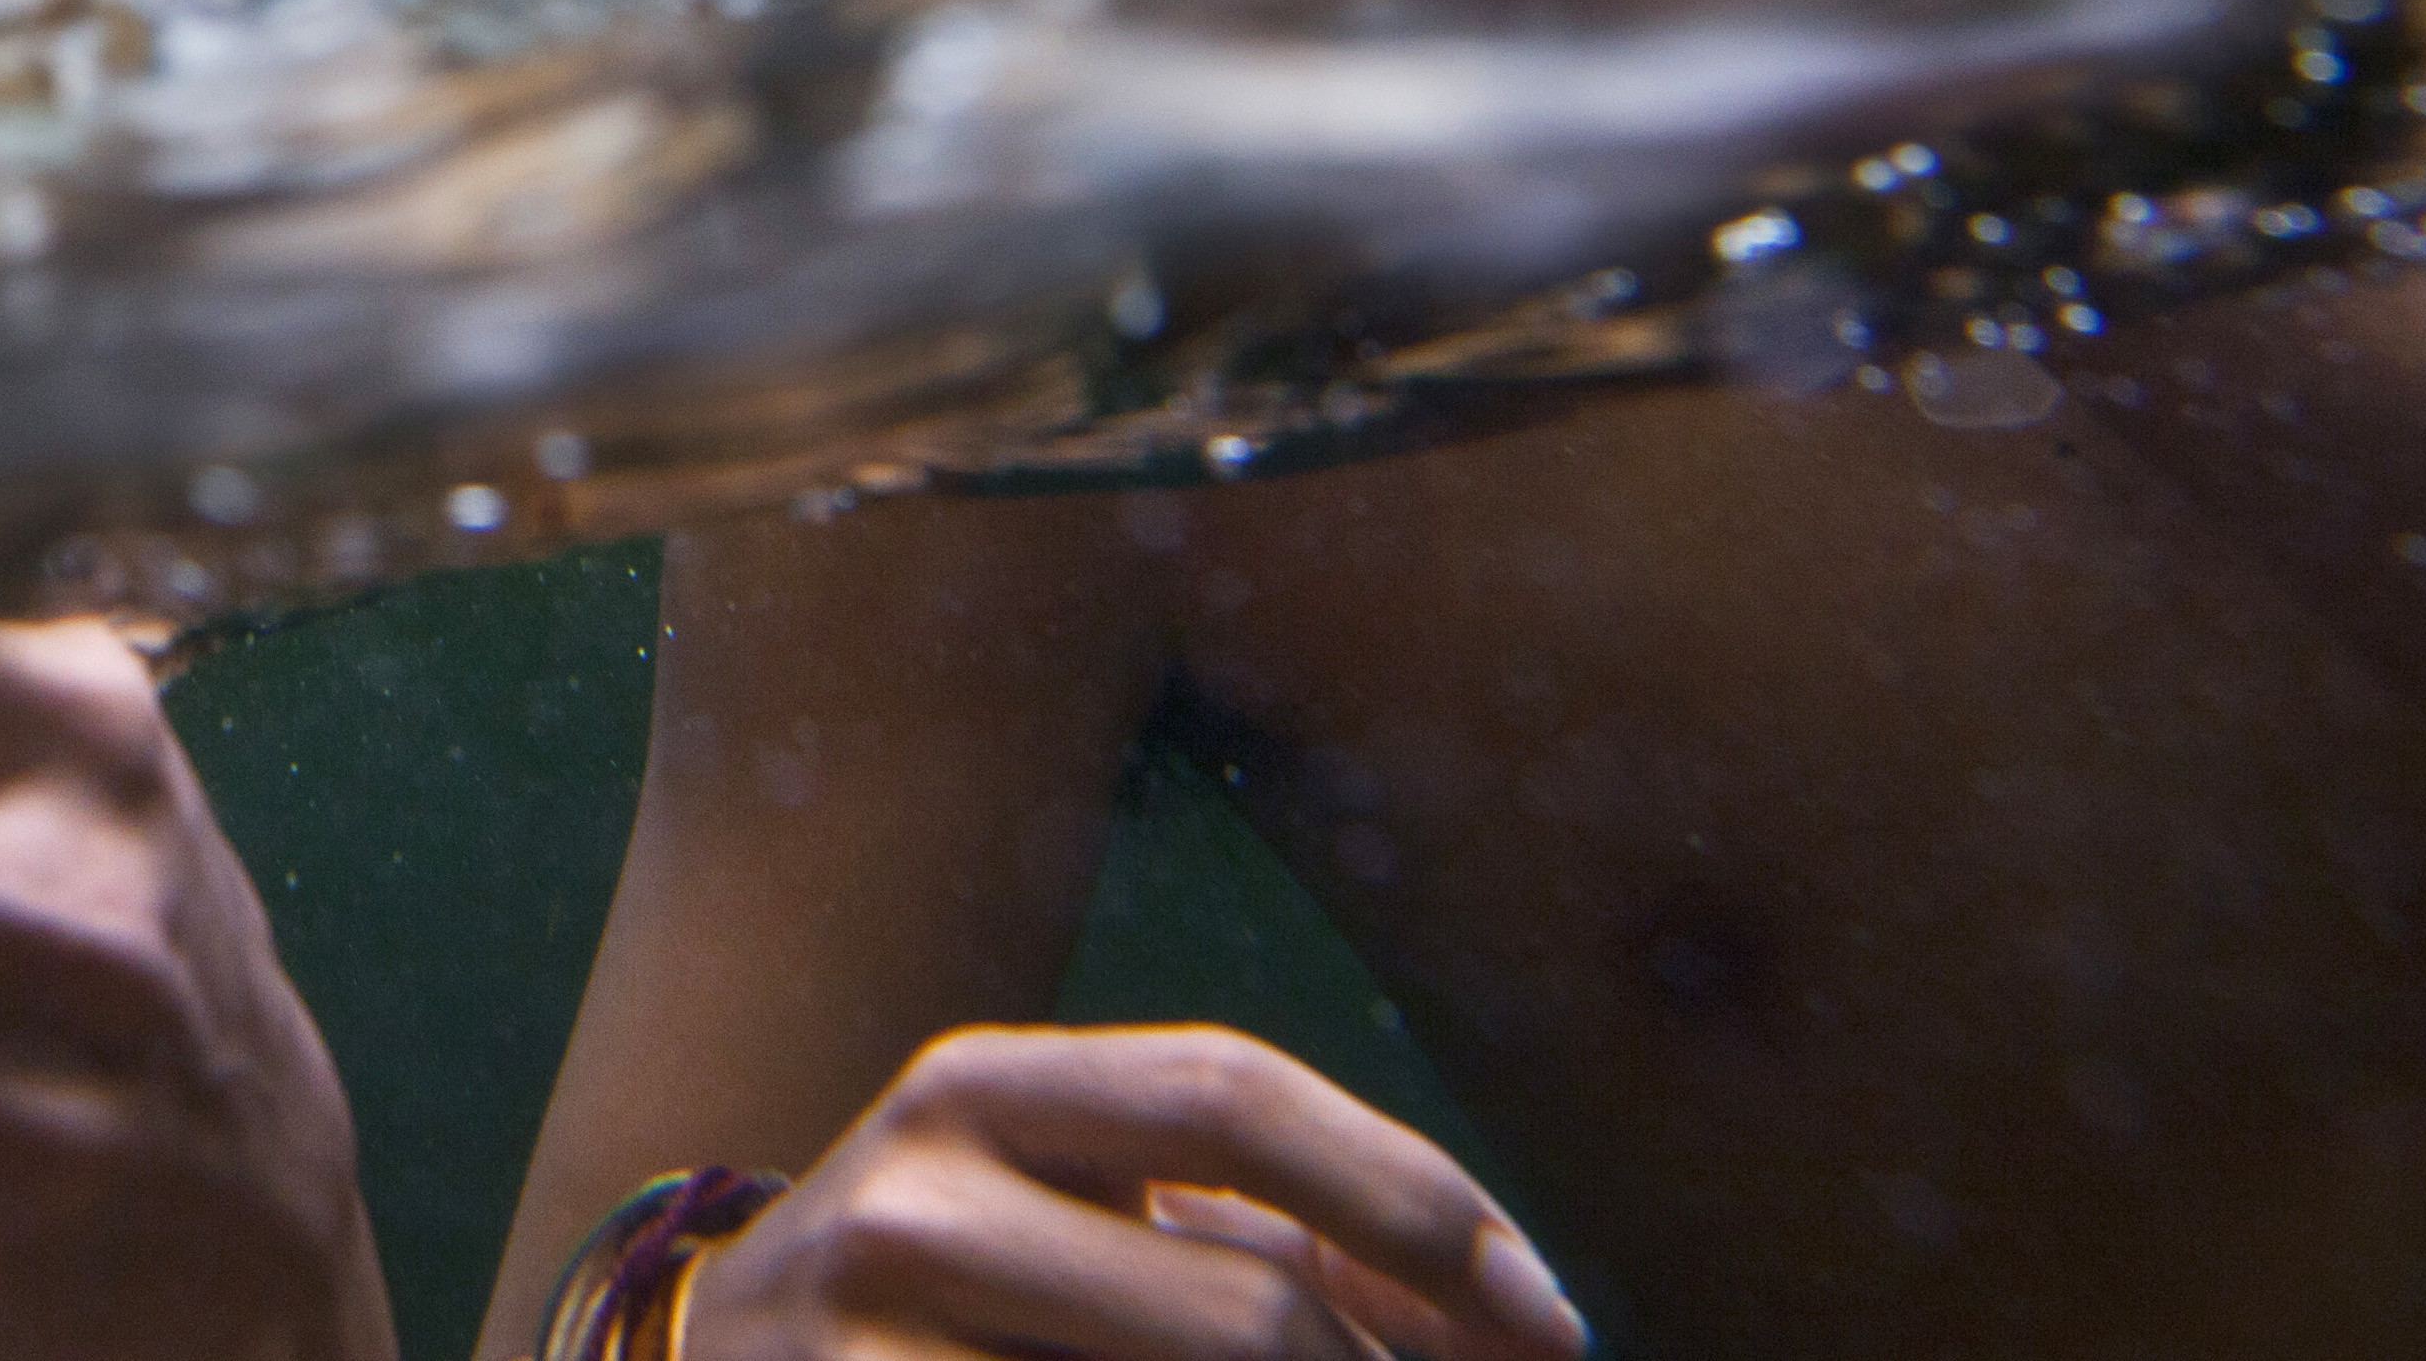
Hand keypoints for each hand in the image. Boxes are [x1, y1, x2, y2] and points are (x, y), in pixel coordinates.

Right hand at [679, 1025, 1587, 1360]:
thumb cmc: (946, 1309)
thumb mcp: (1065, 1220)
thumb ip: (1255, 1238)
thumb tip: (1502, 1310)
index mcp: (978, 1090)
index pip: (1231, 1095)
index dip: (1416, 1203)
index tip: (1551, 1322)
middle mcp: (915, 1196)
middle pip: (1245, 1313)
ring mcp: (873, 1345)